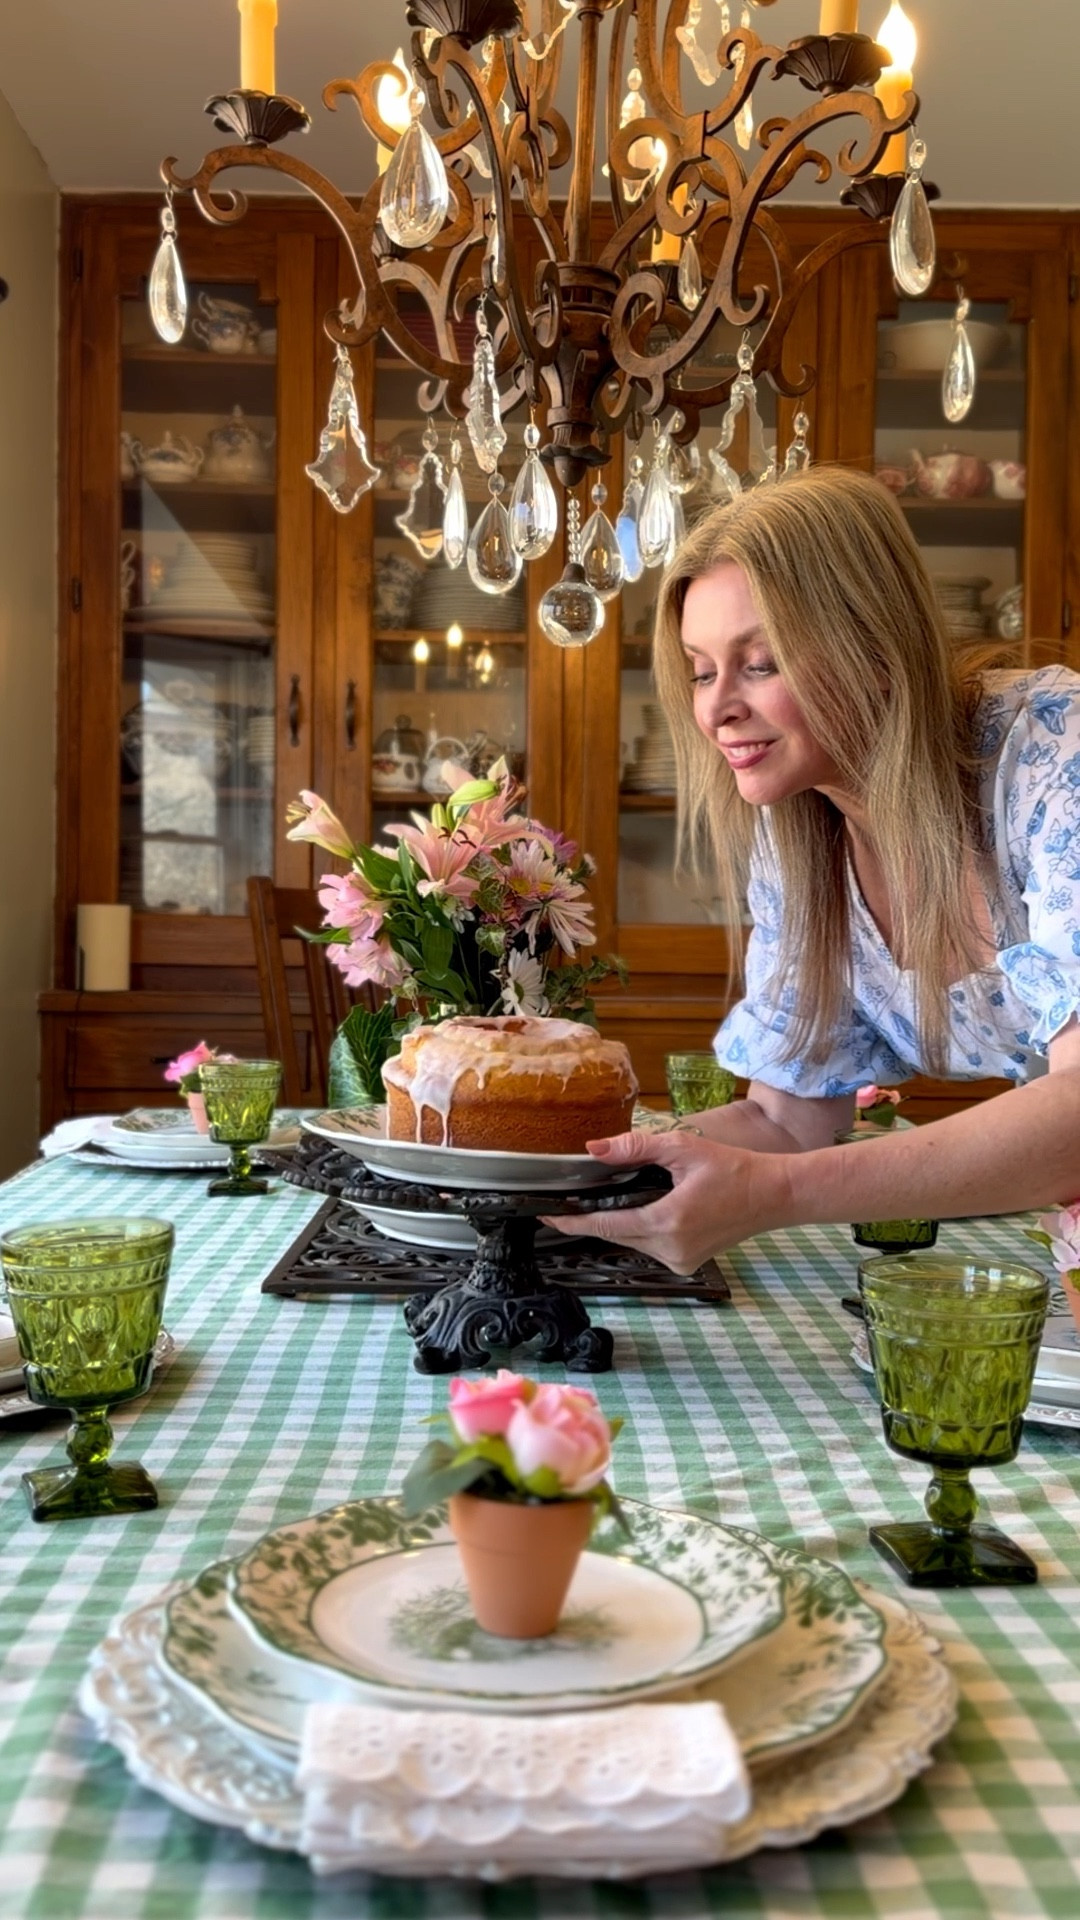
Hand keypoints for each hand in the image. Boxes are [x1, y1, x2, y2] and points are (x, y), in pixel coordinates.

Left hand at [543, 1129, 789, 1275]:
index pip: (606, 1225)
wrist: (774, 1196)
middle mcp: (670, 1250)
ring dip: (623, 1220)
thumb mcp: (683, 1149)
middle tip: (578, 1195)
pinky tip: (650, 1207)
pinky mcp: (687, 1264)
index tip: (546, 1217)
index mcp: (667, 1222)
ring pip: (633, 1242)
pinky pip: (650, 1246)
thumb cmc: (734, 1169)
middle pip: (617, 1234)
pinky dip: (643, 1228)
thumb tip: (593, 1149)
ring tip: (622, 1194)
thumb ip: (635, 1148)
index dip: (572, 1222)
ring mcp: (679, 1261)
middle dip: (597, 1216)